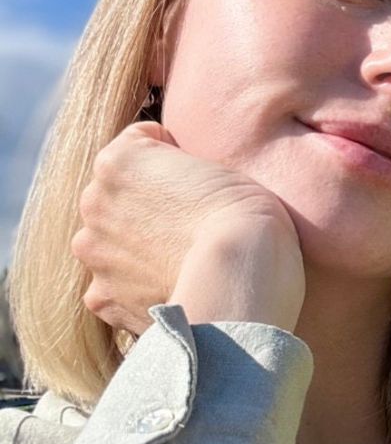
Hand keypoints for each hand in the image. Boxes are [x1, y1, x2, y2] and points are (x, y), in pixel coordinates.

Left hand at [72, 122, 304, 334]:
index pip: (138, 146)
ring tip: (179, 265)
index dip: (172, 162)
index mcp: (118, 161)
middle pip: (117, 200)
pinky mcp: (103, 297)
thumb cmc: (243, 217)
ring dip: (134, 252)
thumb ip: (181, 171)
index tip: (196, 183)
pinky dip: (135, 292)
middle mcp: (94, 203)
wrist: (239, 277)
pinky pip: (114, 290)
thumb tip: (178, 192)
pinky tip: (170, 291)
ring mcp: (94, 253)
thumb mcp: (218, 168)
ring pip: (110, 247)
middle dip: (145, 211)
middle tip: (188, 228)